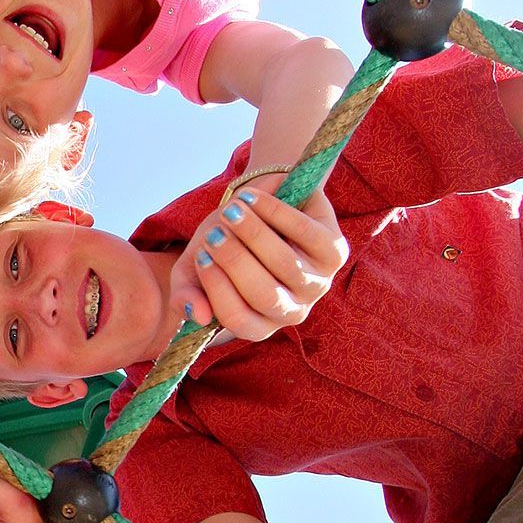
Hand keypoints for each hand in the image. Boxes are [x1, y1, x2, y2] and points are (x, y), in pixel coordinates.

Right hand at [169, 181, 347, 340]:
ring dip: (252, 233)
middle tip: (213, 233)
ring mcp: (318, 284)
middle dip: (234, 259)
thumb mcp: (196, 268)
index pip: (238, 320)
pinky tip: (250, 199)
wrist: (256, 206)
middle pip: (264, 294)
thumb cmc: (226, 243)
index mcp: (259, 324)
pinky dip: (273, 212)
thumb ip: (186, 294)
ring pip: (284, 264)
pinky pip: (304, 232)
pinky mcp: (335, 252)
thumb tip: (196, 314)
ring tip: (231, 211)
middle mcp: (293, 311)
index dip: (217, 289)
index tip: (200, 256)